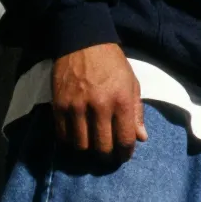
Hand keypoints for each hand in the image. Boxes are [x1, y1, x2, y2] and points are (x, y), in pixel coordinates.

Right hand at [51, 43, 146, 160]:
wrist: (83, 44)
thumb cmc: (113, 64)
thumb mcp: (132, 83)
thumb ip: (137, 112)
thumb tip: (141, 138)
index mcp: (122, 101)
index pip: (125, 138)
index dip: (125, 153)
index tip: (124, 156)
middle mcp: (99, 107)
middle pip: (102, 147)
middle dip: (108, 157)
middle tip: (109, 157)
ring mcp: (77, 108)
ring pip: (81, 146)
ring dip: (88, 151)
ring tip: (93, 147)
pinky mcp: (58, 107)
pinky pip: (63, 136)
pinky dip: (70, 142)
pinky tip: (77, 138)